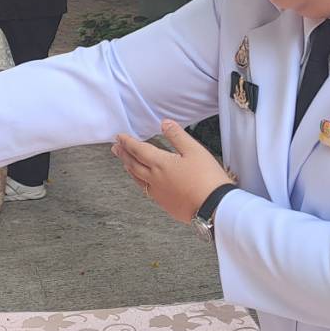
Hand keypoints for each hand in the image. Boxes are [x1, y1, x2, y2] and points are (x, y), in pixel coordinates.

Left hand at [113, 121, 232, 222]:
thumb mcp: (195, 150)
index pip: (138, 150)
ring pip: (137, 179)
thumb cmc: (207, 179)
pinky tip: (143, 182)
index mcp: (161, 164)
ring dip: (129, 168)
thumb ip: (177, 136)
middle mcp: (155, 180)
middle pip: (133, 165)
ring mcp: (159, 194)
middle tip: (116, 148)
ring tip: (125, 163)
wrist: (214, 207)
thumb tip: (165, 123)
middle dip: (123, 155)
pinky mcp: (165, 204)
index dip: (127, 142)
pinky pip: (146, 190)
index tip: (120, 137)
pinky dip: (139, 182)